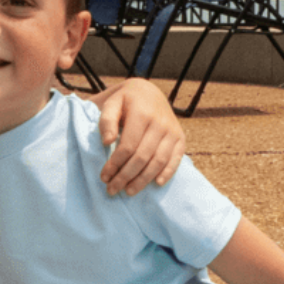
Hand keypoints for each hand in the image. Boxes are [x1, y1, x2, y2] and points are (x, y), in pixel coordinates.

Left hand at [93, 80, 184, 194]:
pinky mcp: (180, 138)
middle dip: (126, 176)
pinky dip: (168, 172)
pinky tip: (156, 183)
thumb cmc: (125, 101)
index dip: (115, 164)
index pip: (128, 146)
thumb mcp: (112, 103)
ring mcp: (172, 131)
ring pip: (158, 161)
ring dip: (143, 180)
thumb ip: (106, 120)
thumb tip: (107, 142)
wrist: (149, 92)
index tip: (103, 176)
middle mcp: (160, 123)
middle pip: (142, 157)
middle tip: (112, 190)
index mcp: (142, 113)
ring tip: (128, 191)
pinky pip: (176, 159)